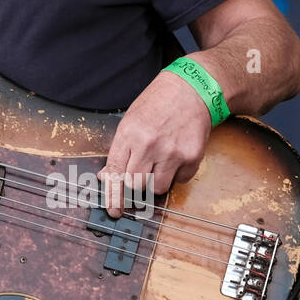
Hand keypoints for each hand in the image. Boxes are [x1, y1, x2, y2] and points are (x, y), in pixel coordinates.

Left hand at [97, 69, 211, 218]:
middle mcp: (149, 145)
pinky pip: (180, 181)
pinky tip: (175, 155)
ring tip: (159, 161)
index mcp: (129, 134)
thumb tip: (108, 177)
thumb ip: (119, 150)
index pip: (116, 172)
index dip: (112, 195)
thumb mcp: (130, 121)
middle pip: (135, 185)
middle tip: (140, 172)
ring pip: (157, 188)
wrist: (191, 90)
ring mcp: (172, 152)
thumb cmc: (157, 103)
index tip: (113, 210)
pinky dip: (176, 174)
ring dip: (155, 181)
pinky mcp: (192, 157)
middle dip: (135, 183)